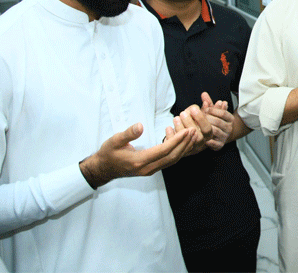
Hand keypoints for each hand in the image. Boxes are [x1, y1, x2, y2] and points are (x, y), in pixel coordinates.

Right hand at [79, 123, 194, 187]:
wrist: (103, 169)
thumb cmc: (108, 153)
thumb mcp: (114, 141)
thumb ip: (127, 134)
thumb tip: (140, 126)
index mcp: (139, 161)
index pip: (163, 150)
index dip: (176, 140)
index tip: (186, 130)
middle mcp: (147, 169)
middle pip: (172, 157)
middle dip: (184, 144)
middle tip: (194, 131)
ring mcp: (150, 171)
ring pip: (172, 161)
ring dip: (184, 149)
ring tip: (193, 136)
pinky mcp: (151, 169)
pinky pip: (168, 162)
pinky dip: (178, 153)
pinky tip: (184, 144)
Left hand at [173, 103, 214, 154]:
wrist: (195, 140)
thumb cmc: (201, 124)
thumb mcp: (206, 114)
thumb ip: (207, 105)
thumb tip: (204, 94)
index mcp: (209, 134)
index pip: (207, 128)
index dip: (200, 119)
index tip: (193, 109)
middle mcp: (202, 143)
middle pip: (196, 135)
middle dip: (189, 122)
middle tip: (183, 113)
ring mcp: (191, 148)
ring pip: (185, 141)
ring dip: (179, 128)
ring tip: (176, 118)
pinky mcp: (181, 151)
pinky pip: (174, 147)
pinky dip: (170, 137)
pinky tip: (168, 128)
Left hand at [200, 92, 232, 150]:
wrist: (220, 136)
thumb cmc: (215, 121)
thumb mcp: (212, 111)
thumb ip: (208, 103)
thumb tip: (203, 94)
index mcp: (230, 119)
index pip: (223, 113)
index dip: (213, 110)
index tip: (204, 108)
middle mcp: (229, 128)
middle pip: (218, 121)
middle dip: (206, 118)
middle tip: (195, 115)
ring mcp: (225, 137)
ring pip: (214, 131)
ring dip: (203, 127)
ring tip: (194, 124)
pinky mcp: (219, 145)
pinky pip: (212, 142)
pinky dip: (205, 139)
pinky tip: (198, 134)